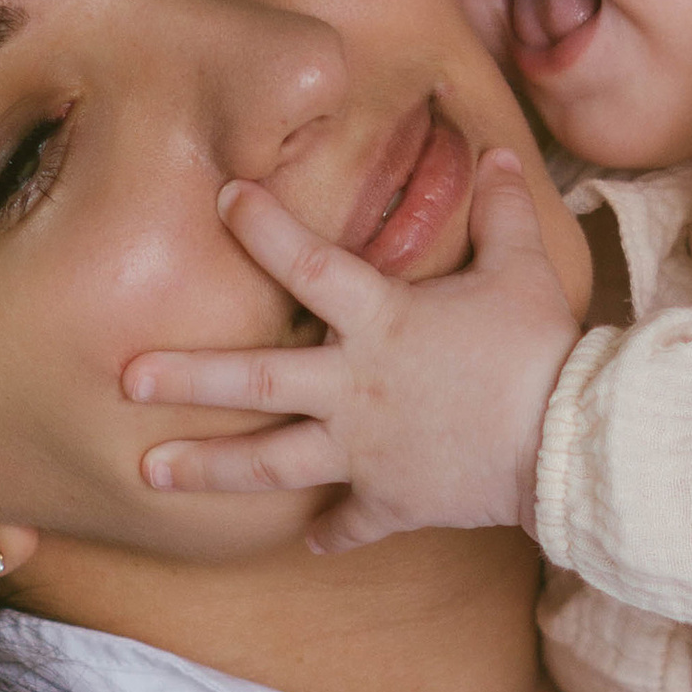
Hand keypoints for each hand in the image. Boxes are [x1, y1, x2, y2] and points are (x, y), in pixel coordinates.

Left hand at [123, 150, 581, 553]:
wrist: (566, 442)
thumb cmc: (542, 350)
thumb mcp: (524, 269)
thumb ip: (501, 211)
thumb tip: (492, 153)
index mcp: (383, 321)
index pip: (308, 263)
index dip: (264, 226)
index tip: (225, 198)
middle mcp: (356, 386)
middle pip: (255, 379)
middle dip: (186, 376)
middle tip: (125, 377)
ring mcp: (365, 450)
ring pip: (271, 463)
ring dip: (208, 467)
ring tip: (149, 472)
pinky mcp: (391, 500)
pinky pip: (350, 522)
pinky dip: (330, 531)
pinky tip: (308, 539)